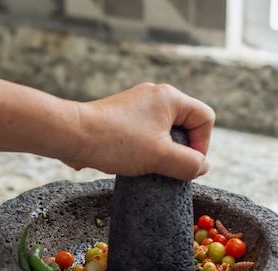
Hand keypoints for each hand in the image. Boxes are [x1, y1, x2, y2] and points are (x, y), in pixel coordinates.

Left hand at [68, 83, 214, 180]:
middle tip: (167, 168)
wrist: (72, 135)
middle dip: (181, 149)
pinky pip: (144, 133)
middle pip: (185, 124)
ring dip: (161, 151)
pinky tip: (131, 162)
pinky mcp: (121, 117)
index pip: (205, 119)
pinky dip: (144, 149)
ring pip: (163, 131)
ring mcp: (136, 105)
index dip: (203, 145)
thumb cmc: (116, 142)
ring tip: (147, 166)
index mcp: (170, 97)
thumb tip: (201, 167)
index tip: (187, 165)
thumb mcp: (160, 157)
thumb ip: (188, 164)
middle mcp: (154, 95)